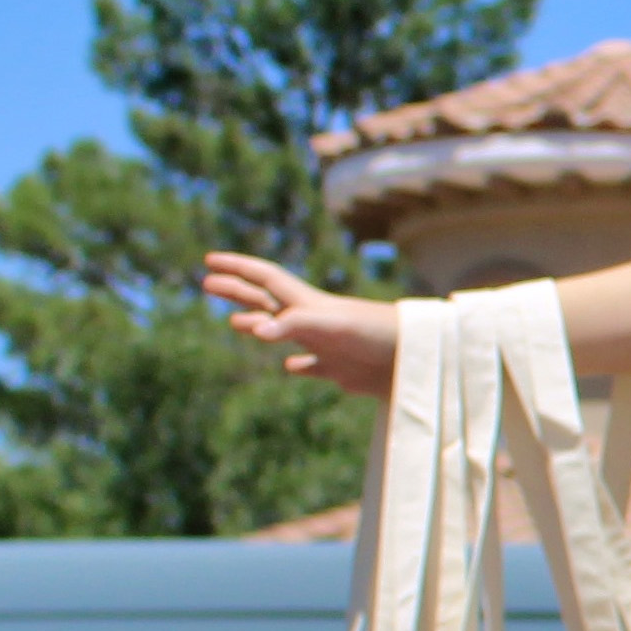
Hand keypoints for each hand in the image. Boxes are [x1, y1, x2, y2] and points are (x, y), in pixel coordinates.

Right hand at [203, 252, 398, 394]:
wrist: (422, 361)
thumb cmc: (381, 336)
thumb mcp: (334, 327)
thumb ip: (294, 325)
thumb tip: (253, 329)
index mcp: (309, 303)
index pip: (265, 278)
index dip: (237, 268)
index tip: (209, 260)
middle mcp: (315, 320)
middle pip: (267, 301)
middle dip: (237, 291)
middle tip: (208, 283)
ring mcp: (328, 345)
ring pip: (285, 332)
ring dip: (259, 325)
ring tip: (236, 324)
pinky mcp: (343, 370)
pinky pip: (313, 367)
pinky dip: (298, 365)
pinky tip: (292, 367)